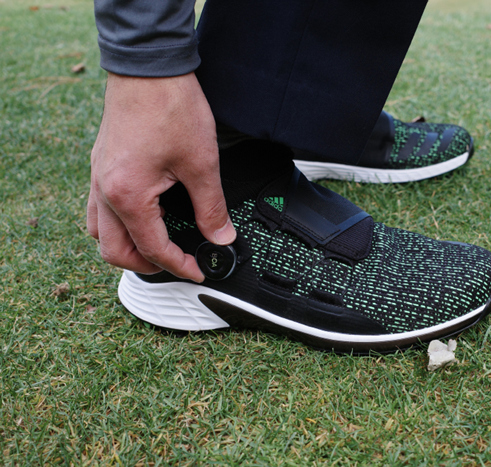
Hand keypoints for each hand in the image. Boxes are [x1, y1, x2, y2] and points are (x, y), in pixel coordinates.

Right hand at [87, 72, 234, 281]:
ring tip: (155, 248)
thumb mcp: (202, 163)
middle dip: (145, 265)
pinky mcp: (100, 164)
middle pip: (114, 250)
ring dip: (125, 247)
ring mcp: (97, 177)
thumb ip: (211, 207)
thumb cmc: (171, 107)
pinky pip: (97, 209)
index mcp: (128, 196)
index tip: (198, 270)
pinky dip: (116, 224)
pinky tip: (141, 217)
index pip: (151, 248)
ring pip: (98, 232)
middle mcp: (104, 190)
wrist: (149, 67)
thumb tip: (221, 236)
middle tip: (176, 265)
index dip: (178, 265)